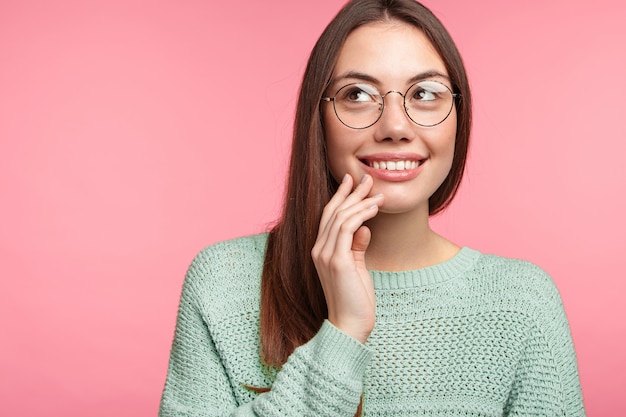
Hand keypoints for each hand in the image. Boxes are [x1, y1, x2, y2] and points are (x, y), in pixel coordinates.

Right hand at [311, 174, 383, 343]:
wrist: (350, 325)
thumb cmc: (355, 300)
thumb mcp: (356, 267)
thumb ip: (357, 247)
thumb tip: (364, 228)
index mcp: (321, 250)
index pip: (328, 216)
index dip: (340, 197)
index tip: (353, 182)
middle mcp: (318, 250)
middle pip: (332, 212)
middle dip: (350, 192)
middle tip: (367, 178)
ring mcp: (325, 255)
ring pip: (340, 217)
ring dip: (360, 202)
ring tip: (377, 193)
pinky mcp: (336, 261)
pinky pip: (346, 228)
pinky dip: (361, 215)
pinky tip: (374, 209)